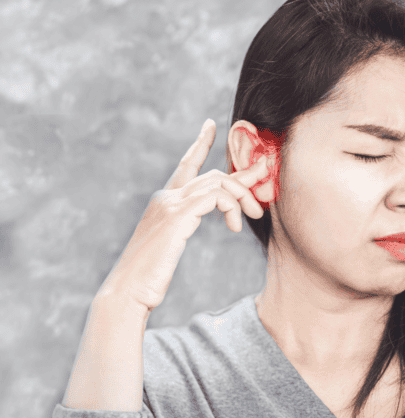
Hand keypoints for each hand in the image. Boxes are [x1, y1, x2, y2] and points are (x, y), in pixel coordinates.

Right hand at [97, 119, 272, 312]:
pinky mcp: (176, 216)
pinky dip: (231, 207)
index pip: (186, 164)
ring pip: (218, 183)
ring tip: (253, 215)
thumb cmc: (151, 274)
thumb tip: (205, 220)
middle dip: (244, 179)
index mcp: (164, 201)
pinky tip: (234, 226)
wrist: (128, 292)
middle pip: (214, 174)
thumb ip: (185, 225)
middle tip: (263, 187)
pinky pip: (215, 197)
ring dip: (242, 197)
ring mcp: (169, 204)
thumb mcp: (172, 243)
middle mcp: (166, 196)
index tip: (211, 125)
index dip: (200, 143)